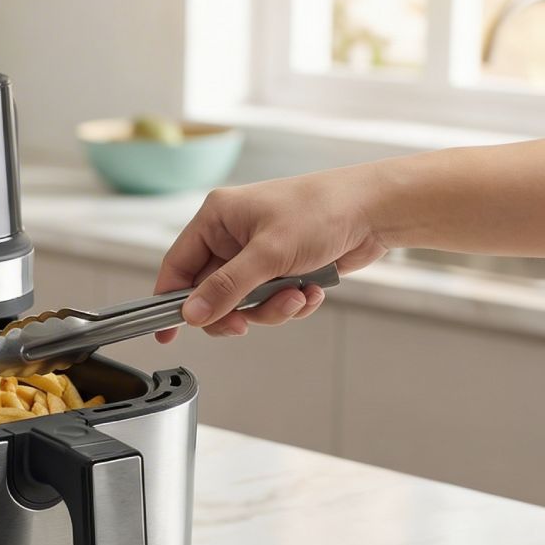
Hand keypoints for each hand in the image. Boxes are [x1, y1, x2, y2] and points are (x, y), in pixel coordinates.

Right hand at [153, 166, 388, 340]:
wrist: (376, 210)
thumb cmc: (323, 211)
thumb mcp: (269, 254)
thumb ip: (226, 288)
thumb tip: (192, 314)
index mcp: (216, 219)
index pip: (177, 266)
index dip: (170, 301)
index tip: (167, 333)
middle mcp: (232, 235)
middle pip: (212, 292)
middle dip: (238, 309)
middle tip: (247, 323)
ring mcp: (257, 252)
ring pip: (244, 302)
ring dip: (271, 307)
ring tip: (298, 294)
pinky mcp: (281, 267)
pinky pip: (270, 300)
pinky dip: (291, 302)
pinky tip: (312, 290)